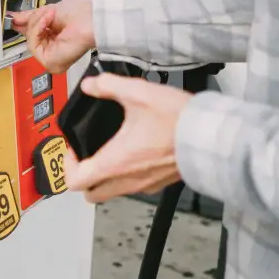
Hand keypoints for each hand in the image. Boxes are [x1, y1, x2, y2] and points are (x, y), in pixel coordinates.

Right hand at [9, 0, 94, 72]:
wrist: (91, 20)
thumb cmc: (80, 16)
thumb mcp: (48, 12)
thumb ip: (30, 18)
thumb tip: (14, 18)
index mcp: (54, 42)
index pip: (32, 36)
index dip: (24, 25)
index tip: (13, 17)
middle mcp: (52, 53)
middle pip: (29, 38)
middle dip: (33, 22)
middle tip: (44, 12)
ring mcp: (51, 59)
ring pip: (30, 41)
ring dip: (37, 24)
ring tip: (50, 15)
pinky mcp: (50, 62)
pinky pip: (33, 45)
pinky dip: (38, 30)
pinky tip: (48, 22)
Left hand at [64, 73, 191, 202]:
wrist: (212, 136)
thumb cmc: (178, 120)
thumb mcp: (138, 93)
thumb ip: (109, 86)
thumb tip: (92, 84)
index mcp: (115, 163)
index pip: (75, 180)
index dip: (66, 165)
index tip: (73, 148)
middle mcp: (127, 180)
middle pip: (91, 194)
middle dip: (82, 176)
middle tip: (86, 154)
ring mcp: (144, 185)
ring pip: (111, 192)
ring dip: (103, 178)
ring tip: (110, 151)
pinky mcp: (159, 183)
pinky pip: (133, 187)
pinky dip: (125, 176)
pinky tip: (134, 153)